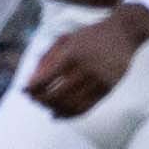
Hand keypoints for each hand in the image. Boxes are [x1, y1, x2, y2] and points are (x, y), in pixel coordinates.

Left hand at [21, 5, 148, 119]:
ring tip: (46, 106)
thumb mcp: (65, 40)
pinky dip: (68, 115)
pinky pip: (85, 108)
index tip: (25, 90)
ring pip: (70, 105)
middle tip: (33, 99)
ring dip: (53, 109)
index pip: (45, 79)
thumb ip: (45, 60)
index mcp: (72, 53)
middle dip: (40, 100)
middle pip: (55, 95)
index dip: (32, 88)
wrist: (124, 32)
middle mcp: (86, 68)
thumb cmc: (89, 36)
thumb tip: (28, 85)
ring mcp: (98, 80)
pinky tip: (58, 114)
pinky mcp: (108, 89)